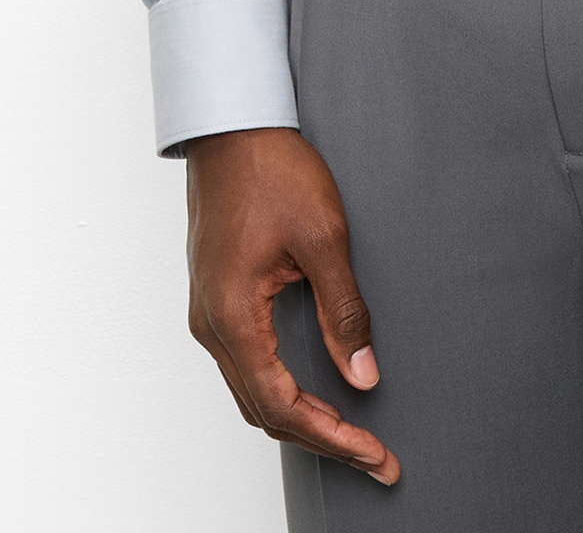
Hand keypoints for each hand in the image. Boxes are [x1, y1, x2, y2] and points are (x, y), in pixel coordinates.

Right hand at [185, 126, 400, 484]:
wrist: (231, 126)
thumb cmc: (271, 170)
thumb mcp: (323, 238)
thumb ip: (345, 311)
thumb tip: (363, 375)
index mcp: (233, 316)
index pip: (281, 406)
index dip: (331, 437)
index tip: (373, 454)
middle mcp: (211, 324)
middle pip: (262, 410)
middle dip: (320, 438)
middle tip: (374, 456)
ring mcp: (208, 312)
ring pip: (251, 391)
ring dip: (299, 417)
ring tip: (351, 432)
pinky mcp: (216, 297)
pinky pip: (245, 363)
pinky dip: (280, 387)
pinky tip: (313, 387)